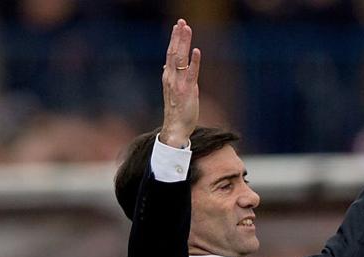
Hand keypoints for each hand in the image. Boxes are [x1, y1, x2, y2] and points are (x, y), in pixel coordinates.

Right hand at [160, 19, 200, 147]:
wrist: (175, 128)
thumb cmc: (176, 110)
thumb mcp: (172, 90)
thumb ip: (171, 77)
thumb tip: (166, 66)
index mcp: (168, 77)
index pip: (170, 53)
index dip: (174, 39)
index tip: (177, 26)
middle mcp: (171, 78)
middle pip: (173, 52)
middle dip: (178, 36)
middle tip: (181, 22)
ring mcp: (179, 84)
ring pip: (180, 59)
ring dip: (183, 43)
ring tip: (187, 29)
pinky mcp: (188, 91)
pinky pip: (191, 73)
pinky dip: (194, 61)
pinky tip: (196, 51)